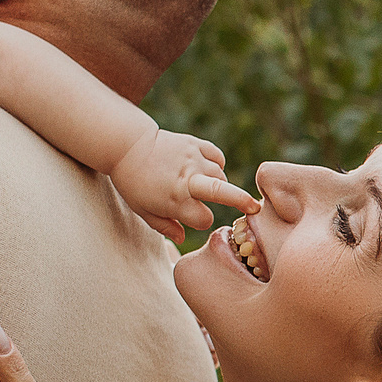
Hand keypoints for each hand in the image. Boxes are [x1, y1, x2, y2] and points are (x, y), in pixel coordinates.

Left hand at [112, 126, 255, 240]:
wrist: (126, 145)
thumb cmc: (133, 182)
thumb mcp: (143, 211)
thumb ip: (165, 227)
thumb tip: (183, 238)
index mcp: (175, 200)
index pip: (203, 219)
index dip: (200, 222)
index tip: (193, 219)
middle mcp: (188, 179)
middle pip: (222, 191)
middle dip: (240, 200)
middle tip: (255, 208)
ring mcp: (193, 159)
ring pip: (221, 176)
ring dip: (218, 185)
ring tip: (203, 187)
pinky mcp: (195, 144)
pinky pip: (217, 157)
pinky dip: (216, 165)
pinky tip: (207, 169)